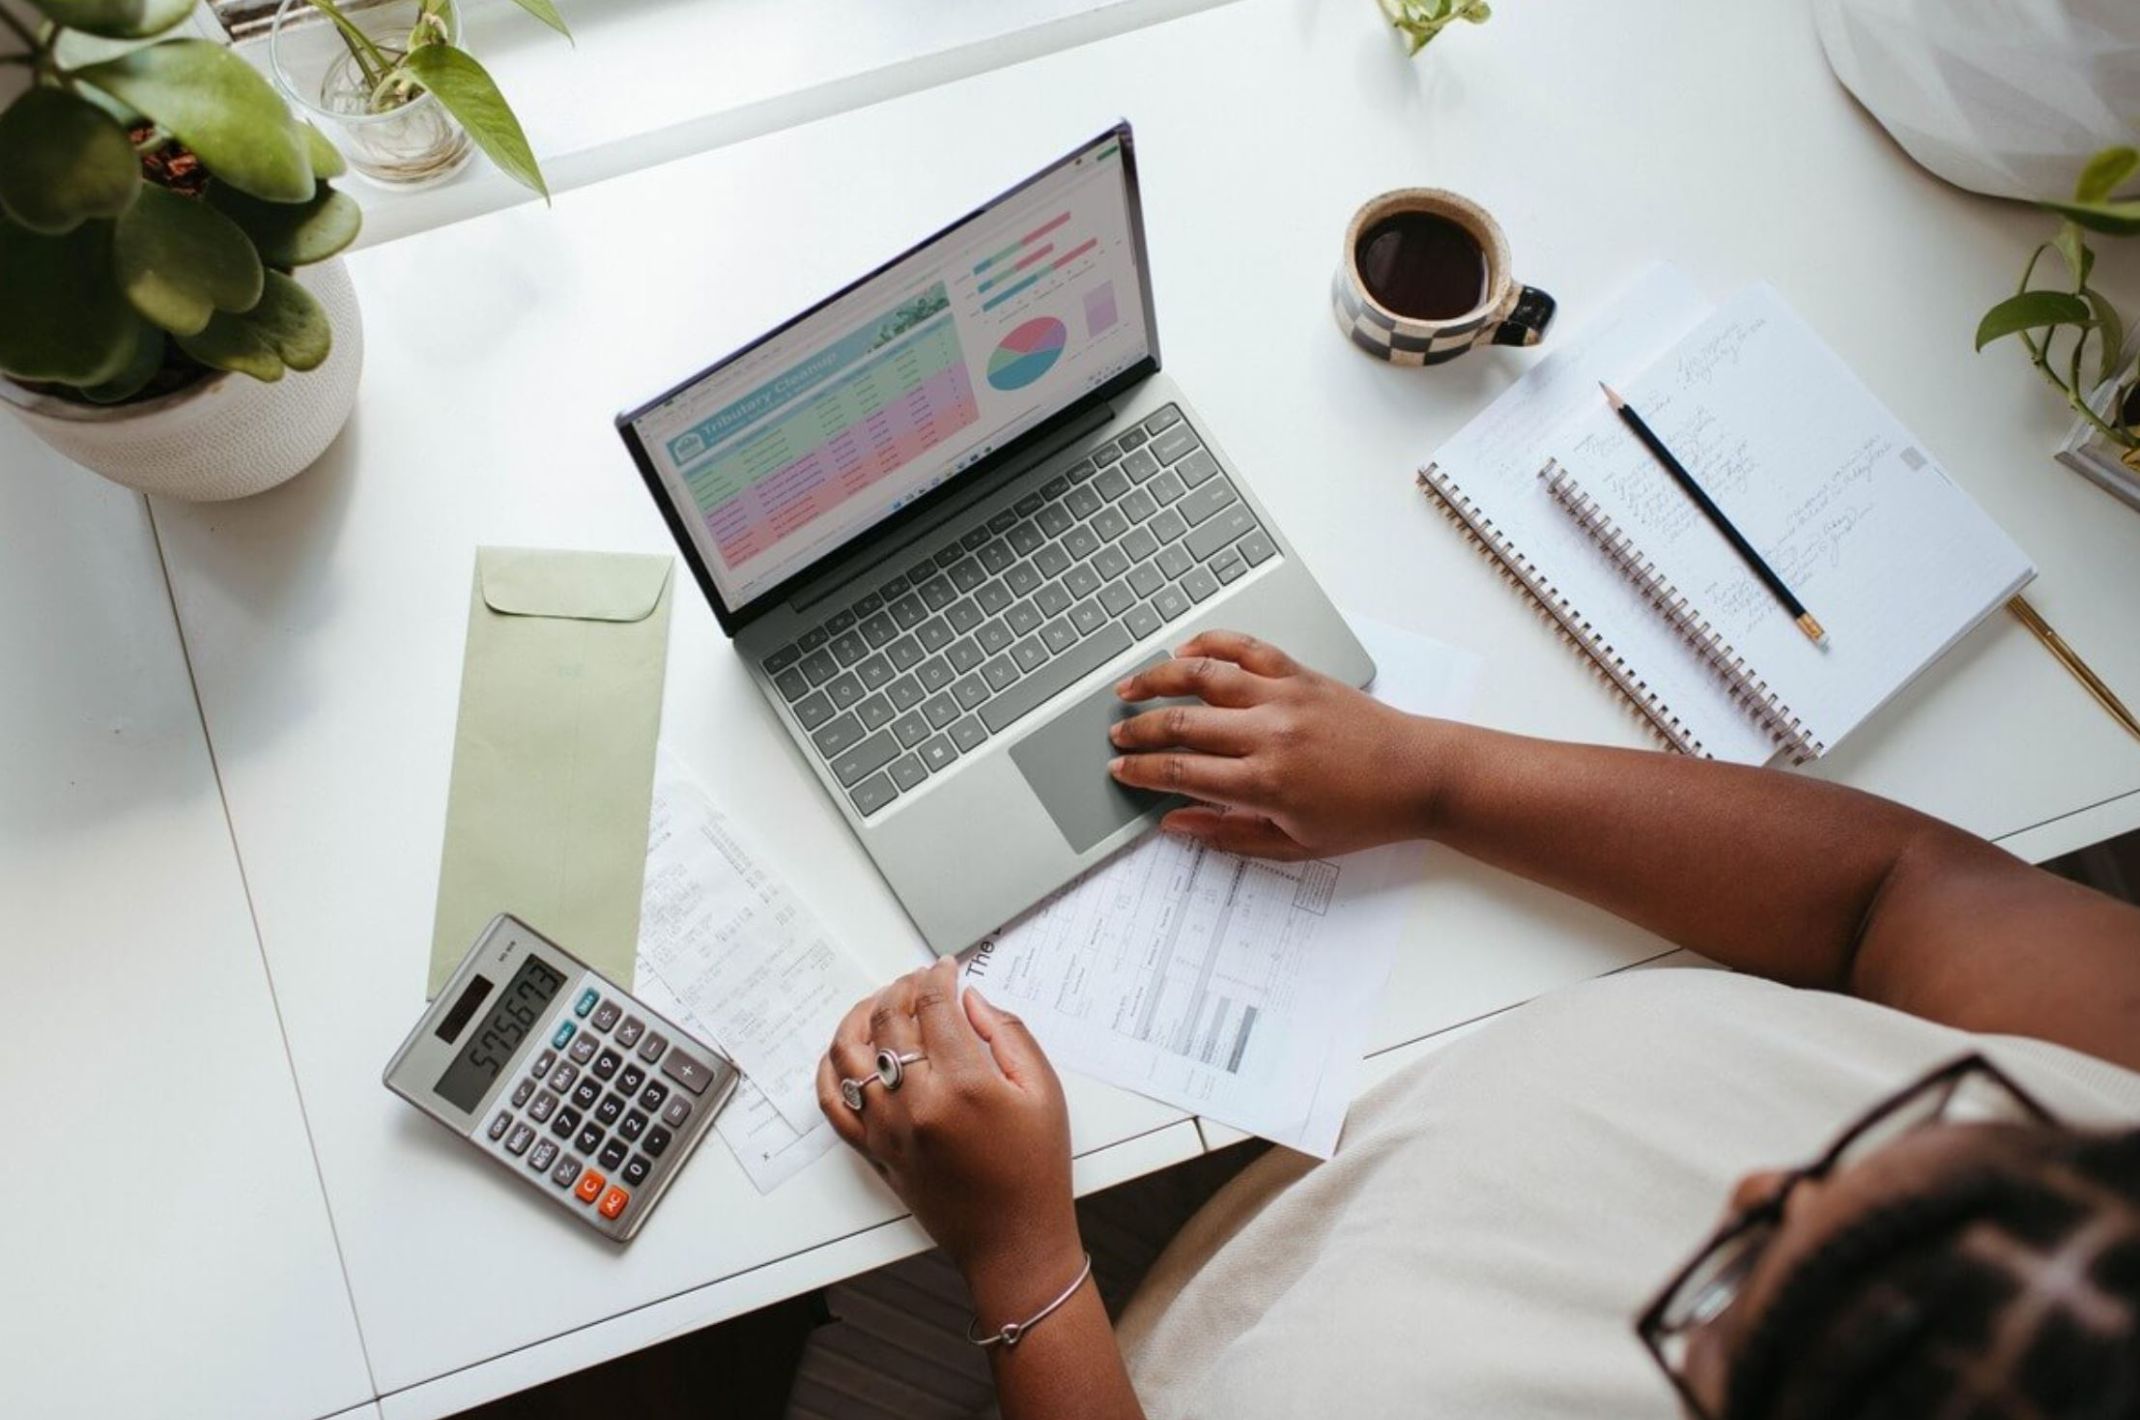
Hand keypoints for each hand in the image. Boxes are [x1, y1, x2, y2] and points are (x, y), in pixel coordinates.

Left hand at [817, 959, 1080, 1287]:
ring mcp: (887, 1129)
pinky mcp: (873, 1150)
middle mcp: (916, 1104)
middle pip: (889, 1021)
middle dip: (902, 988)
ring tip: (880, 1005)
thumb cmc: (1035, 1171)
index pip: (934, 1006)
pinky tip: (846, 1052)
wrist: (1014, 1241)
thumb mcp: (1043, 1092)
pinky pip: (832, 1103)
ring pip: (849, 1054)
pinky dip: (830, 1070)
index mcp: (964, 1085)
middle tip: (918, 981)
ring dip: (860, 1017)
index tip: (946, 968)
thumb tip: (970, 1000)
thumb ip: (1007, 1034)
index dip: (937, 977)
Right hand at [1108, 630, 1439, 858]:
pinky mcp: (1300, 674)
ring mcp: (1284, 697)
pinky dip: (1211, 643)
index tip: (1120, 770)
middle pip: (1181, 723)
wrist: (1419, 775)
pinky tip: (1185, 651)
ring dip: (1158, 679)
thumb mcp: (1294, 846)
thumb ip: (1228, 835)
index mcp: (1264, 783)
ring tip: (1129, 687)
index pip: (1180, 771)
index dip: (1141, 771)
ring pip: (1203, 677)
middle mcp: (1268, 733)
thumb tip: (1176, 823)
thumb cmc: (1364, 815)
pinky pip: (1246, 648)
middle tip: (1116, 736)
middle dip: (1138, 730)